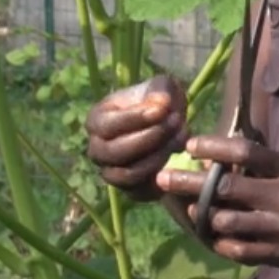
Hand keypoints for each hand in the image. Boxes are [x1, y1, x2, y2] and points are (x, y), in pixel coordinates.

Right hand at [85, 76, 188, 200]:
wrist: (169, 124)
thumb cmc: (158, 101)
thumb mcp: (161, 87)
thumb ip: (161, 90)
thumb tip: (161, 104)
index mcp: (95, 121)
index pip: (108, 125)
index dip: (134, 118)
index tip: (162, 109)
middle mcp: (97, 150)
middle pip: (116, 152)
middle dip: (150, 137)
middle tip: (176, 121)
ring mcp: (110, 172)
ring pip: (129, 173)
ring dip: (159, 155)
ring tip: (182, 135)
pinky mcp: (129, 190)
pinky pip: (141, 191)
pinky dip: (162, 175)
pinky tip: (179, 153)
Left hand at [156, 135, 278, 271]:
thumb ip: (271, 166)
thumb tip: (227, 158)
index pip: (245, 152)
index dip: (212, 147)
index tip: (190, 144)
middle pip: (226, 189)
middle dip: (188, 183)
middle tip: (163, 178)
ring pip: (227, 223)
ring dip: (202, 215)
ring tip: (187, 208)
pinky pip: (241, 250)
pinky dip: (222, 241)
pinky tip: (213, 235)